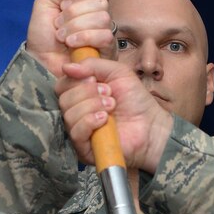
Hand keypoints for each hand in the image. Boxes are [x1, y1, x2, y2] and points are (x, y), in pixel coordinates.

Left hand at [25, 0, 111, 78]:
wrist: (40, 60)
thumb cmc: (43, 34)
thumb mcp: (45, 3)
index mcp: (89, 3)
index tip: (63, 7)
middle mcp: (100, 17)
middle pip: (101, 3)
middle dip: (74, 13)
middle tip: (59, 24)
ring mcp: (105, 34)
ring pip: (103, 19)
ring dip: (76, 27)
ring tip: (62, 37)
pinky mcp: (107, 51)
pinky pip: (105, 36)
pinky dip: (84, 38)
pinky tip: (71, 44)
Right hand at [56, 56, 173, 170]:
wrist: (151, 124)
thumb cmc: (135, 100)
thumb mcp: (117, 72)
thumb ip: (92, 64)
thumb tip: (66, 67)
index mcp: (80, 94)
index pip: (62, 86)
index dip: (76, 80)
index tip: (96, 79)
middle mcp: (76, 112)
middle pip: (64, 99)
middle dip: (87, 92)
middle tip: (109, 94)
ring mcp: (79, 131)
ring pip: (69, 115)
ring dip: (92, 106)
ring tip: (112, 106)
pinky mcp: (84, 149)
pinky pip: (76, 132)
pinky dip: (89, 121)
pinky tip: (105, 119)